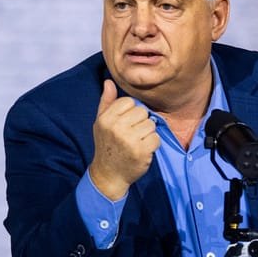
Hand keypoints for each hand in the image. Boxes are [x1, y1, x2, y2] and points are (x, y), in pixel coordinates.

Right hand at [89, 79, 159, 199]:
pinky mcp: (141, 151)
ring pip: (151, 124)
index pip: (128, 102)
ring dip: (147, 134)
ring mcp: (129, 140)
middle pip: (142, 112)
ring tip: (137, 142)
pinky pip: (156, 138)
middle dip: (140, 122)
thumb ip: (106, 102)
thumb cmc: (106, 146)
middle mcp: (116, 128)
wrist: (109, 175)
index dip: (130, 112)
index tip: (125, 124)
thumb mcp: (101, 123)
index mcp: (106, 119)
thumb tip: (108, 81)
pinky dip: (153, 145)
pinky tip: (142, 150)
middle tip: (132, 135)